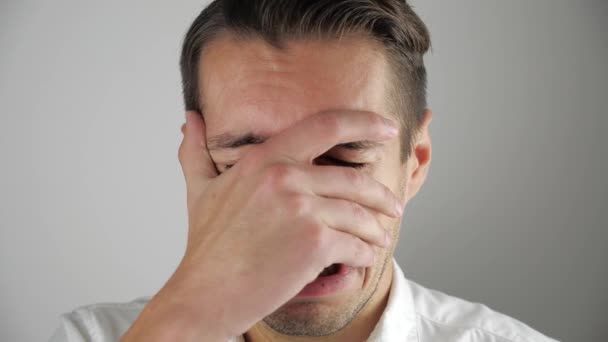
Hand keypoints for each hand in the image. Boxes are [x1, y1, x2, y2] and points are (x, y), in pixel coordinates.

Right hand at [122, 110, 402, 341]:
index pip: (326, 126)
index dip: (364, 122)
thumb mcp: (199, 190)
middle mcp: (284, 177)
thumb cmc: (207, 245)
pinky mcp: (314, 243)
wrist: (205, 294)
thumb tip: (191, 118)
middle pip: (354, 179)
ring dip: (376, 229)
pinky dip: (365, 253)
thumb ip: (197, 150)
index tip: (387, 127)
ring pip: (359, 214)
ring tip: (379, 237)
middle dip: (382, 195)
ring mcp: (301, 209)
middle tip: (393, 205)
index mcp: (264, 159)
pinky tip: (365, 257)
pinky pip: (355, 244)